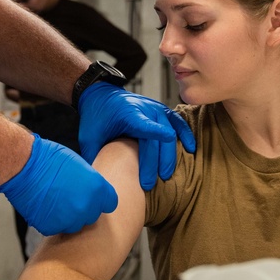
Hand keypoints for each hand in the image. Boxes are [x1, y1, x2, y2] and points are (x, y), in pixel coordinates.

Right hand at [0, 134, 117, 235]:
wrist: (23, 166)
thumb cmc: (48, 159)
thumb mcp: (79, 165)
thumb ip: (89, 183)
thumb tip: (91, 193)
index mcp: (97, 189)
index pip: (109, 204)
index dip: (99, 200)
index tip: (92, 197)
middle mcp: (86, 207)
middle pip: (92, 216)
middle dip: (83, 208)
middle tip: (67, 196)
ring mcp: (69, 220)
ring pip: (75, 225)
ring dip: (68, 217)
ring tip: (54, 201)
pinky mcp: (52, 227)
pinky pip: (56, 228)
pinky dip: (51, 221)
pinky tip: (44, 206)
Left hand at [77, 82, 195, 190]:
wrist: (101, 95)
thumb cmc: (96, 117)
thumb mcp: (89, 135)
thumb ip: (94, 154)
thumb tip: (95, 179)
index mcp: (128, 114)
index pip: (143, 123)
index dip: (155, 130)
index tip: (167, 137)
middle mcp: (145, 110)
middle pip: (156, 138)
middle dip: (153, 163)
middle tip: (147, 183)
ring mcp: (156, 109)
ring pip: (169, 134)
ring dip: (168, 156)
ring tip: (164, 175)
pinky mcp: (162, 111)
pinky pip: (178, 123)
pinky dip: (185, 134)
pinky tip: (190, 149)